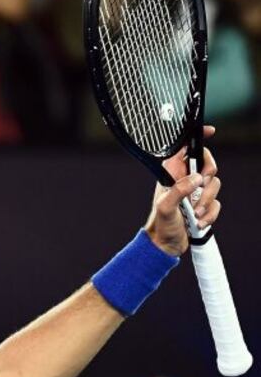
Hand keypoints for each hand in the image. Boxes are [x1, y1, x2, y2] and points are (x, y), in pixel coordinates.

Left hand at [145, 126, 220, 255]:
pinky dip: (210, 214)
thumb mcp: (165, 206)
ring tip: (194, 213)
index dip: (197, 137)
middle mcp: (184, 179)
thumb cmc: (160, 224)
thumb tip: (195, 180)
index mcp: (171, 173)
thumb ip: (179, 191)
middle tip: (199, 188)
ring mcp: (195, 192)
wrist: (166, 244)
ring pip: (215, 185)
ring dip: (206, 202)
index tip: (210, 131)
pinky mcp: (203, 204)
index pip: (185, 148)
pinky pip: (217, 203)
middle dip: (207, 178)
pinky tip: (198, 222)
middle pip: (208, 164)